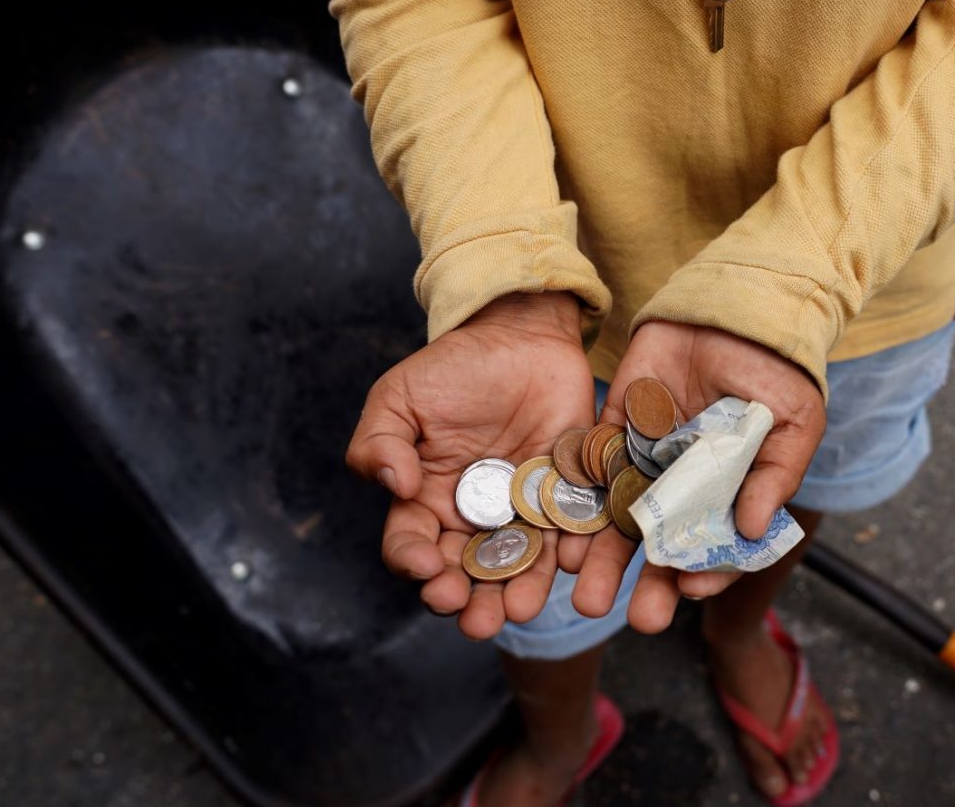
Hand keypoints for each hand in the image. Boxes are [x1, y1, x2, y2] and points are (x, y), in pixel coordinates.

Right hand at [345, 292, 596, 639]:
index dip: (415, 563)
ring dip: (519, 591)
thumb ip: (381, 443)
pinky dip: (573, 551)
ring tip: (519, 609)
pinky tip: (572, 564)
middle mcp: (474, 517)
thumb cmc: (452, 369)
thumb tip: (394, 485)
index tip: (426, 567)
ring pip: (522, 563)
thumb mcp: (399, 398)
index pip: (413, 546)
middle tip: (474, 617)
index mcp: (427, 502)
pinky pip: (572, 532)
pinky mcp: (568, 496)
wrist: (521, 337)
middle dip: (470, 600)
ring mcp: (523, 511)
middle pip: (467, 572)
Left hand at [560, 321, 825, 632]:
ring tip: (584, 595)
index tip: (688, 589)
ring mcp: (644, 462)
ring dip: (601, 558)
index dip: (703, 572)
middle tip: (636, 620)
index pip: (712, 548)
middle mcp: (681, 489)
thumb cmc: (776, 372)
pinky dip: (575, 500)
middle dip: (646, 584)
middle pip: (659, 546)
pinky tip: (561, 531)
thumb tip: (750, 531)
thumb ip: (774, 476)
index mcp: (726, 496)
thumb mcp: (793, 424)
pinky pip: (590, 469)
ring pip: (616, 520)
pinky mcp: (612, 430)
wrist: (737, 311)